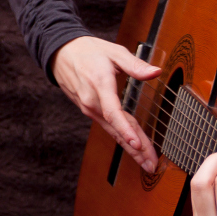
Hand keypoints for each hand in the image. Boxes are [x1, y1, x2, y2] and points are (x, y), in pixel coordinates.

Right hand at [51, 36, 161, 171]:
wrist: (61, 53)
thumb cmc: (88, 51)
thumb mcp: (114, 52)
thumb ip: (135, 64)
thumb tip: (155, 72)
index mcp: (100, 84)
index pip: (113, 112)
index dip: (125, 130)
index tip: (137, 144)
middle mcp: (92, 101)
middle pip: (116, 129)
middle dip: (135, 149)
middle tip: (151, 164)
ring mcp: (88, 108)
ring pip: (112, 131)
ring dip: (130, 148)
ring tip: (145, 162)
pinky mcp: (88, 111)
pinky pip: (107, 127)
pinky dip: (121, 138)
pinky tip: (131, 147)